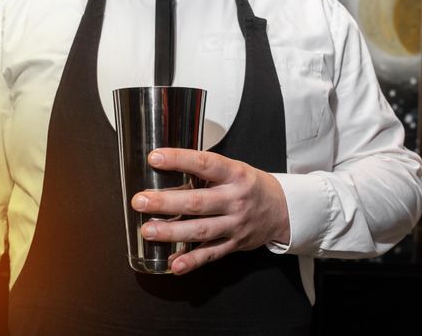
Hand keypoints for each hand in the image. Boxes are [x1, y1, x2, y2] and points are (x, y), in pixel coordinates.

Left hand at [131, 148, 289, 274]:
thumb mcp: (234, 169)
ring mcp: (235, 224)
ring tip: (148, 230)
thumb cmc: (249, 185)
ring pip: (201, 230)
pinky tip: (174, 263)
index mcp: (235, 174)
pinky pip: (211, 254)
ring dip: (172, 232)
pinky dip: (192, 261)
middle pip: (198, 202)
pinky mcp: (234, 244)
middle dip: (166, 202)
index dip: (179, 159)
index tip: (155, 158)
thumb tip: (166, 167)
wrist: (281, 209)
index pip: (205, 164)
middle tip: (140, 201)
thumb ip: (205, 171)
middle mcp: (235, 199)